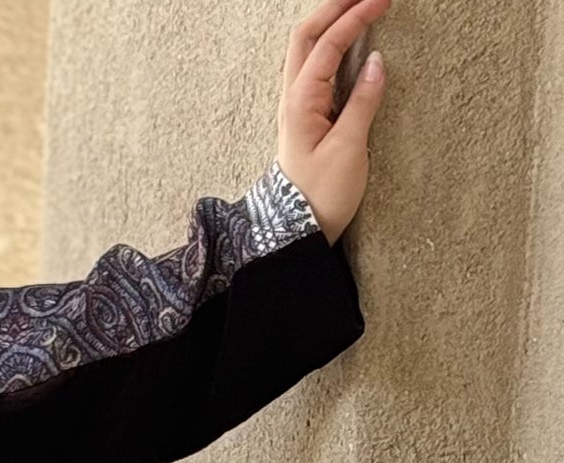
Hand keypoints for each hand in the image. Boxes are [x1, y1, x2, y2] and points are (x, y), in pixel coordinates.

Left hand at [280, 0, 390, 242]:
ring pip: (307, 50)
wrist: (296, 232)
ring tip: (358, 6)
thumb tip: (376, 62)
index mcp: (301, 102)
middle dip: (335, 8)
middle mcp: (293, 99)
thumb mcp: (348, 149)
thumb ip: (363, 102)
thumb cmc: (321, 197)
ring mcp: (296, 107)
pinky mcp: (305, 118)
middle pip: (306, 36)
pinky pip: (315, 70)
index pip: (328, 43)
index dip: (356, 16)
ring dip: (330, 23)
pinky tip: (348, 42)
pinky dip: (330, 46)